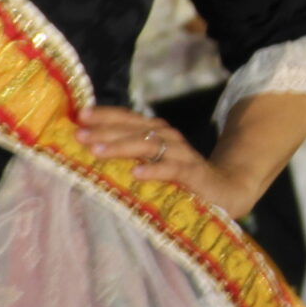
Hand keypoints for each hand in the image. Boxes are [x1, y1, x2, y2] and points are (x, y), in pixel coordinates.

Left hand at [76, 106, 237, 210]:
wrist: (226, 191)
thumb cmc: (181, 180)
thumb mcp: (153, 164)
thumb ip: (129, 155)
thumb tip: (90, 150)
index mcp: (156, 132)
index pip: (127, 118)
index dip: (104, 115)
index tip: (79, 115)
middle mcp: (168, 138)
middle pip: (133, 129)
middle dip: (105, 131)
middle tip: (79, 135)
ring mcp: (182, 155)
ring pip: (149, 145)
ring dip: (122, 146)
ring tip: (98, 151)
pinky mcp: (195, 174)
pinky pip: (172, 170)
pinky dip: (155, 170)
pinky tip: (136, 172)